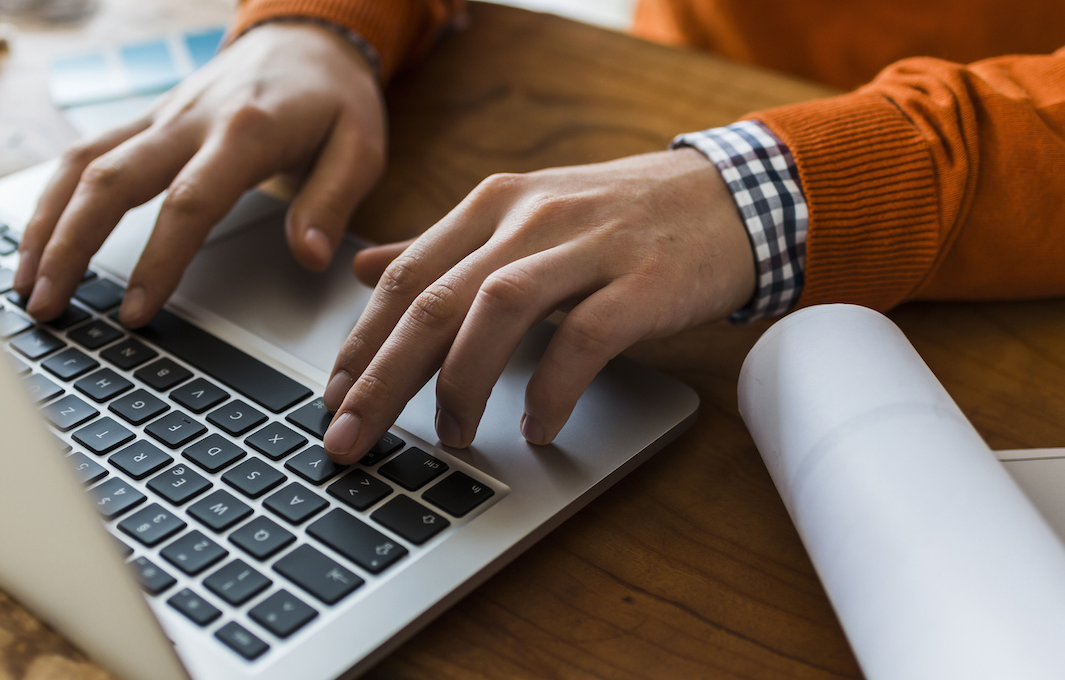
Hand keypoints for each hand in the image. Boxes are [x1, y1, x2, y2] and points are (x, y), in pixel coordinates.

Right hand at [13, 23, 385, 326]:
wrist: (307, 36)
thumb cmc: (335, 99)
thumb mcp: (361, 147)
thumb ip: (332, 202)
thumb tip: (311, 258)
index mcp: (246, 130)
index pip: (190, 201)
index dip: (158, 259)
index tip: (135, 311)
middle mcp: (191, 120)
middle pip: (112, 180)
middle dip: (71, 245)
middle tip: (47, 305)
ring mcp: (161, 117)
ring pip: (83, 163)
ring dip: (46, 223)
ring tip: (26, 284)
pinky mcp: (145, 120)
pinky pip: (86, 154)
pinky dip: (52, 198)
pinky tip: (37, 241)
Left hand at [321, 149, 754, 461]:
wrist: (731, 197)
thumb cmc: (620, 218)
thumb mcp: (524, 216)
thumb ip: (445, 245)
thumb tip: (365, 267)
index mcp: (494, 204)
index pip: (407, 276)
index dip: (363, 340)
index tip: (333, 397)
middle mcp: (530, 218)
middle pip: (436, 300)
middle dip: (384, 376)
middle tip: (353, 435)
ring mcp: (588, 246)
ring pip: (496, 311)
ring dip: (462, 382)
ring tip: (452, 435)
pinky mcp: (642, 281)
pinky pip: (581, 339)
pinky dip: (551, 389)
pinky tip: (536, 427)